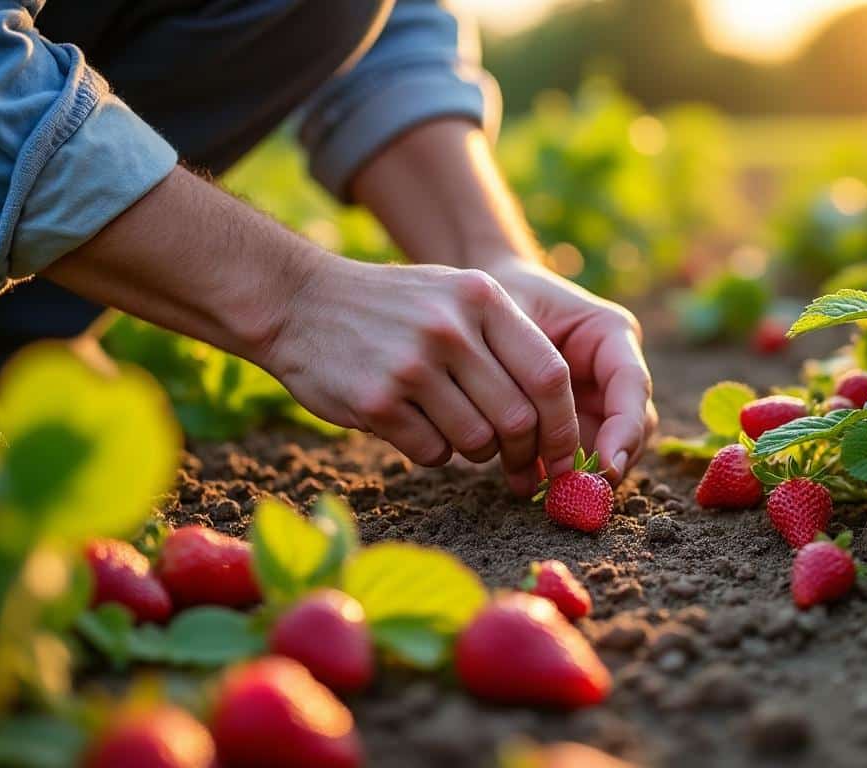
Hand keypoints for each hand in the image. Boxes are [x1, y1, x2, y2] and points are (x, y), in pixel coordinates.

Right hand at [261, 259, 580, 493]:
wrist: (300, 302)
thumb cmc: (394, 308)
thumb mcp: (455, 297)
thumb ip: (508, 341)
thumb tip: (562, 417)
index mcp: (482, 299)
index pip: (551, 374)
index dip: (564, 424)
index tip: (566, 454)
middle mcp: (451, 328)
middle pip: (518, 418)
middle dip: (524, 452)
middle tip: (518, 466)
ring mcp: (412, 365)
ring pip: (477, 441)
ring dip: (475, 451)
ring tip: (454, 429)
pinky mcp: (377, 401)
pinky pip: (432, 452)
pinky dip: (432, 452)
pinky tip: (413, 426)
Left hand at [486, 258, 656, 484]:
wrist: (485, 301)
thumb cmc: (501, 298)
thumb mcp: (513, 315)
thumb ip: (532, 363)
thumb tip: (537, 424)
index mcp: (610, 333)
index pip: (632, 384)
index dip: (625, 429)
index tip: (608, 465)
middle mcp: (614, 370)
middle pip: (634, 426)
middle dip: (611, 461)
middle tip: (580, 492)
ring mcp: (599, 400)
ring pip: (612, 449)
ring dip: (585, 474)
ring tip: (551, 492)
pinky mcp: (577, 423)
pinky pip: (579, 457)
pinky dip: (560, 476)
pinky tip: (531, 485)